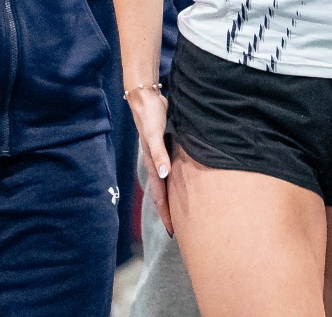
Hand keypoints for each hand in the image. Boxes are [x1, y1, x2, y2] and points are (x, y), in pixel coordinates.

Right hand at [126, 84, 172, 234]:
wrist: (145, 98)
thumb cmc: (150, 116)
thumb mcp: (154, 134)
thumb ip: (158, 153)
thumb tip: (164, 174)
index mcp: (153, 165)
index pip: (160, 196)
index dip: (165, 214)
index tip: (172, 232)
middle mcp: (157, 164)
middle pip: (164, 194)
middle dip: (171, 213)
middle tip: (182, 230)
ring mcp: (162, 156)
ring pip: (169, 184)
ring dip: (174, 199)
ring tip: (185, 213)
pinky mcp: (167, 147)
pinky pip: (173, 171)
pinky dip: (178, 182)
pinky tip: (186, 183)